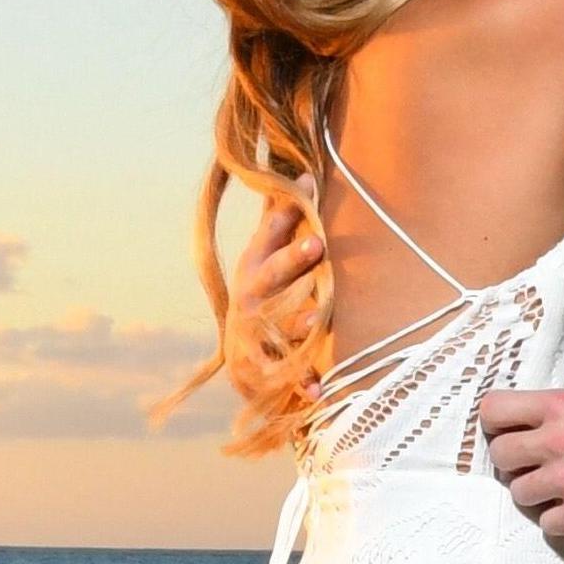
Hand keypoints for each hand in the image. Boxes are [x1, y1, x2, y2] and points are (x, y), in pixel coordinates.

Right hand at [225, 193, 326, 396]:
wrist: (244, 359)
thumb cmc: (266, 293)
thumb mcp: (267, 257)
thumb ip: (284, 221)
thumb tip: (306, 173)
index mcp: (254, 265)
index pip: (269, 233)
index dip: (287, 212)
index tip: (310, 187)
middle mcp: (252, 296)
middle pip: (271, 274)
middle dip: (293, 259)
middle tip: (318, 244)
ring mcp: (256, 331)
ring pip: (278, 323)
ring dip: (298, 320)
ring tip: (316, 316)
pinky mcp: (265, 366)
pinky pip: (286, 374)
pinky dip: (301, 384)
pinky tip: (317, 390)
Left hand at [478, 387, 563, 535]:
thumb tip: (545, 419)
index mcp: (559, 406)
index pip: (494, 410)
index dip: (496, 424)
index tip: (509, 433)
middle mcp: (555, 441)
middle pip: (501, 456)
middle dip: (514, 464)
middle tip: (534, 467)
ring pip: (519, 493)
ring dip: (535, 494)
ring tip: (559, 491)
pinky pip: (547, 524)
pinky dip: (559, 521)